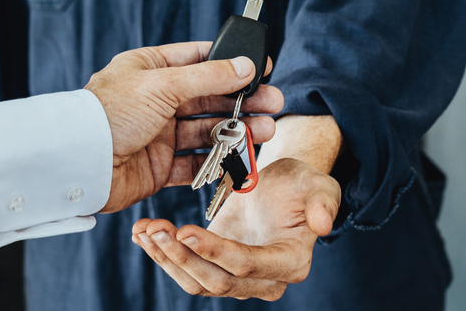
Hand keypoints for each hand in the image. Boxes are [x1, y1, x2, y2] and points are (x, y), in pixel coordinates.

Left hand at [83, 41, 282, 212]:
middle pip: (209, 97)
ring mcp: (158, 134)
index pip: (198, 60)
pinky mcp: (159, 167)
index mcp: (150, 69)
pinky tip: (241, 157)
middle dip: (242, 100)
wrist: (79, 163)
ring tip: (266, 131)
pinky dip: (219, 161)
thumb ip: (208, 77)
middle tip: (273, 103)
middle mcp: (155, 100)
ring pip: (207, 130)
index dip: (231, 63)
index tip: (262, 67)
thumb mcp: (163, 84)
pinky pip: (196, 163)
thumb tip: (245, 65)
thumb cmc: (109, 114)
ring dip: (237, 130)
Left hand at [129, 157, 342, 299]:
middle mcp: (264, 280)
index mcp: (290, 262)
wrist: (282, 185)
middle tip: (155, 229)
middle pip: (217, 281)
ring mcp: (236, 278)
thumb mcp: (318, 184)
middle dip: (182, 257)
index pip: (247, 265)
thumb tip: (323, 225)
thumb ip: (324, 202)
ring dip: (166, 258)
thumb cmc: (301, 184)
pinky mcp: (214, 267)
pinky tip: (141, 233)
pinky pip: (186, 269)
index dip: (216, 252)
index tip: (186, 231)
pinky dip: (161, 253)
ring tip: (144, 230)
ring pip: (195, 281)